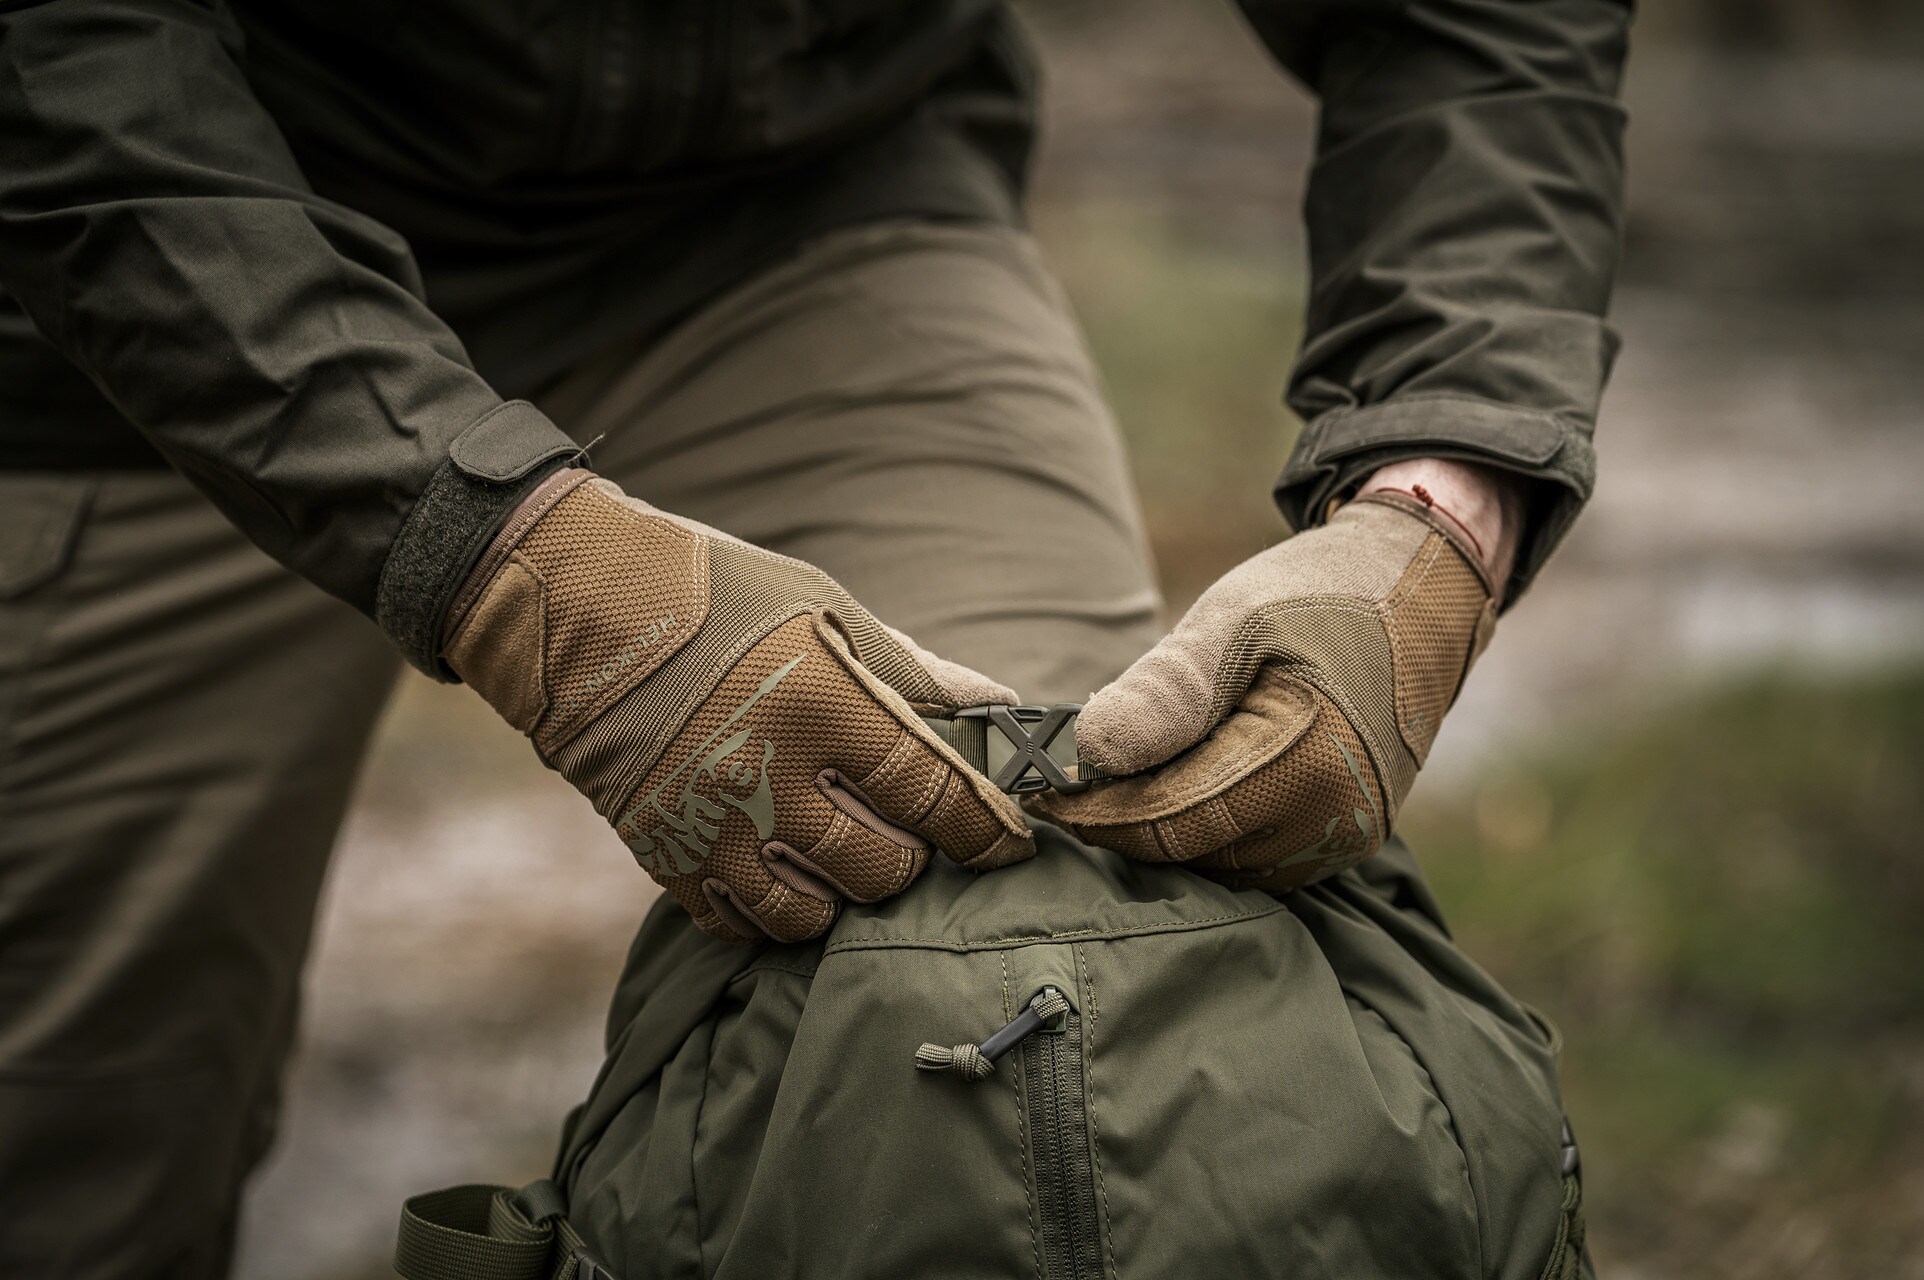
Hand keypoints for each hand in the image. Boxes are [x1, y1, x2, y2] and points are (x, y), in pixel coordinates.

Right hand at [444, 470, 1033, 941]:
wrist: (574, 610)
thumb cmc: (716, 595)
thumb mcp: (823, 607)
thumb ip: (913, 672)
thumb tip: (997, 710)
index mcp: (819, 702)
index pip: (932, 794)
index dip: (985, 830)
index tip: (1011, 843)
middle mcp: (765, 775)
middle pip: (881, 869)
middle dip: (916, 860)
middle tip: (917, 835)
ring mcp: (709, 825)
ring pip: (814, 913)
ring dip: (848, 893)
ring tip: (853, 858)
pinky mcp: (663, 855)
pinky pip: (742, 923)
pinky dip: (778, 912)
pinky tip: (791, 874)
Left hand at [1028, 459, 1517, 892]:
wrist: (1420, 591)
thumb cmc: (1322, 594)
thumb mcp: (1233, 620)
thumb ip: (1165, 690)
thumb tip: (1089, 752)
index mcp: (1307, 764)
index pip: (1170, 819)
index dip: (1095, 810)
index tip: (1036, 789)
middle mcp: (1333, 821)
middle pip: (1191, 850)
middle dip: (1121, 824)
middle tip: (1057, 788)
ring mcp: (1344, 838)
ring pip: (1219, 862)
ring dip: (1161, 830)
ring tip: (1107, 784)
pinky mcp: (1343, 837)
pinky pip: (1253, 854)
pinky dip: (1204, 829)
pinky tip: (1168, 788)